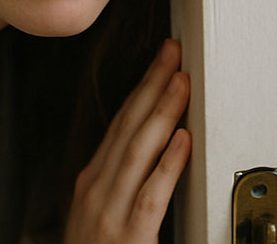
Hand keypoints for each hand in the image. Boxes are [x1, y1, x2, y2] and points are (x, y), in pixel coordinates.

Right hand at [64, 39, 190, 243]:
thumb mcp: (103, 210)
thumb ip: (126, 178)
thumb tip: (159, 141)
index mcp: (92, 181)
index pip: (120, 123)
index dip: (143, 87)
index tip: (163, 59)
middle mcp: (96, 190)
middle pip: (128, 127)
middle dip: (153, 85)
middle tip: (174, 50)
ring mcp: (108, 214)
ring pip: (138, 152)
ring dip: (163, 112)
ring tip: (181, 81)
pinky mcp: (127, 239)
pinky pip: (151, 196)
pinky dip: (168, 165)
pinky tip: (183, 141)